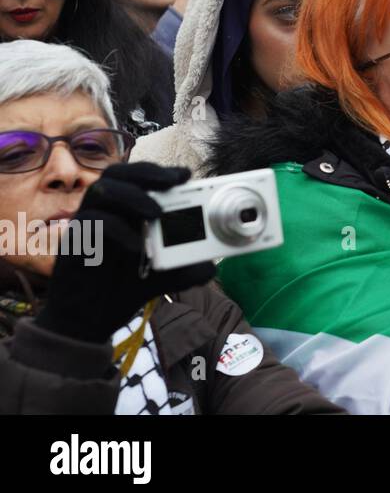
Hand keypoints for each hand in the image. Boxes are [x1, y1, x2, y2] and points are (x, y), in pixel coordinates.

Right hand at [35, 163, 215, 343]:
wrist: (90, 321)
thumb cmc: (123, 288)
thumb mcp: (162, 277)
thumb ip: (185, 270)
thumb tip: (211, 268)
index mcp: (124, 212)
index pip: (138, 178)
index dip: (159, 172)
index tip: (185, 175)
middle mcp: (104, 211)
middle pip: (117, 174)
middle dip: (147, 173)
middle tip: (172, 182)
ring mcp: (87, 225)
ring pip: (102, 191)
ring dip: (132, 196)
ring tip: (157, 214)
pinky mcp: (74, 242)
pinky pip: (91, 222)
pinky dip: (117, 230)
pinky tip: (137, 247)